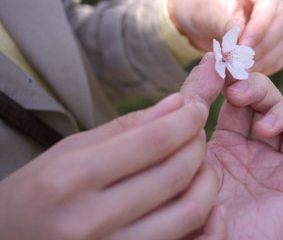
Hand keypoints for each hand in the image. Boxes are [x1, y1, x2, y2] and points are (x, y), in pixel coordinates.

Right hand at [0, 54, 224, 239]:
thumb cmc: (34, 196)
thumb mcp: (67, 152)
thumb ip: (125, 128)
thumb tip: (177, 103)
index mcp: (70, 179)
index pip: (151, 141)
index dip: (186, 120)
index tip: (196, 109)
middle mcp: (91, 221)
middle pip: (175, 174)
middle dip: (198, 145)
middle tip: (197, 133)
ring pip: (190, 212)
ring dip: (208, 181)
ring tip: (201, 165)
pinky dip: (205, 220)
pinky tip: (204, 202)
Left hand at [170, 0, 282, 74]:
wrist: (197, 23)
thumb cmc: (198, 10)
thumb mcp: (204, 14)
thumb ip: (222, 23)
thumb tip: (241, 34)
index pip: (268, 2)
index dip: (259, 26)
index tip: (243, 46)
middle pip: (282, 21)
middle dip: (262, 45)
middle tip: (242, 62)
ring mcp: (277, 17)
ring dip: (265, 58)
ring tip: (241, 69)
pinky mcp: (277, 38)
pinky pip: (282, 54)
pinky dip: (268, 65)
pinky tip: (248, 71)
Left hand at [205, 73, 282, 239]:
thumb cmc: (193, 217)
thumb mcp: (186, 156)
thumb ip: (190, 113)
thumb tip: (203, 63)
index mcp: (228, 147)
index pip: (239, 99)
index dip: (234, 79)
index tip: (223, 65)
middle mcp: (259, 153)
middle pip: (268, 101)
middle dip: (257, 87)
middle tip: (238, 90)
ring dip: (282, 110)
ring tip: (264, 127)